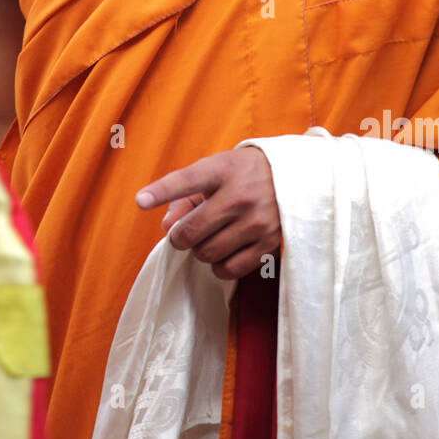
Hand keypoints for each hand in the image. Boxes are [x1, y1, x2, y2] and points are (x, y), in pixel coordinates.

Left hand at [136, 146, 280, 280]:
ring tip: (211, 237)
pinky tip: (224, 251)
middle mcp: (240, 195)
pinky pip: (228, 269)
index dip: (161, 191)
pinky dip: (218, 266)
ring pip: (207, 253)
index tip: (141, 201)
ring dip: (201, 250)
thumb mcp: (215, 170)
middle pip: (191, 231)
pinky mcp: (268, 244)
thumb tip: (167, 227)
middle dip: (180, 237)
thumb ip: (185, 195)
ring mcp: (256, 221)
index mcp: (223, 170)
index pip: (187, 180)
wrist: (297, 178)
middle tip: (185, 233)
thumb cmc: (244, 174)